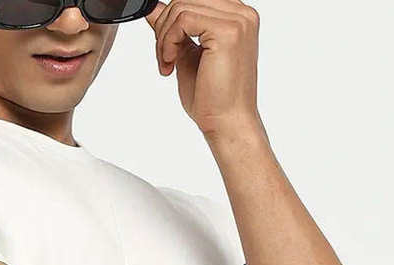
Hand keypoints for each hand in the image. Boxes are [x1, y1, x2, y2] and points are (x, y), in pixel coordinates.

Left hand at [142, 0, 263, 138]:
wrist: (227, 123)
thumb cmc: (212, 99)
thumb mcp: (186, 54)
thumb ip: (173, 29)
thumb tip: (152, 9)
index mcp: (235, 17)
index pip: (193, 0)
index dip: (171, 19)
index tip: (164, 47)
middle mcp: (241, 13)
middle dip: (164, 27)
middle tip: (163, 58)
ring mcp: (237, 20)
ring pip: (181, 7)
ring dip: (164, 37)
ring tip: (167, 64)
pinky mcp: (228, 31)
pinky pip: (183, 19)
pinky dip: (168, 41)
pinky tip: (171, 63)